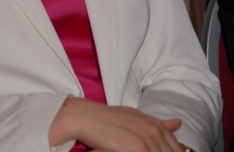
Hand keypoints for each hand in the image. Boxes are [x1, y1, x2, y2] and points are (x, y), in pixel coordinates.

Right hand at [49, 98, 182, 151]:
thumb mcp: (135, 118)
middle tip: (141, 150)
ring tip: (136, 150)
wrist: (87, 117)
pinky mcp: (139, 149)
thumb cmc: (107, 118)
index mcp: (155, 124)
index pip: (175, 147)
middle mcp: (155, 130)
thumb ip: (158, 124)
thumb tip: (179, 123)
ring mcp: (148, 140)